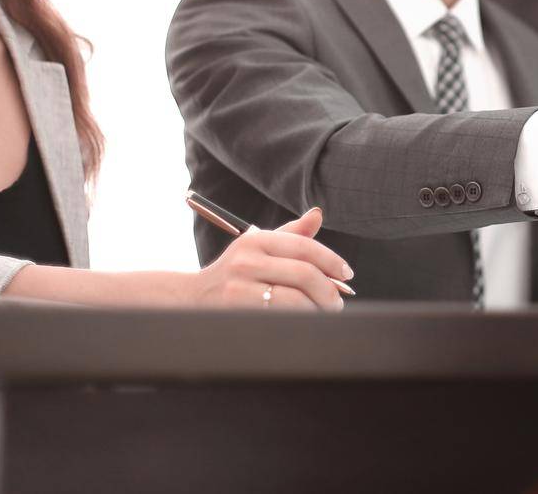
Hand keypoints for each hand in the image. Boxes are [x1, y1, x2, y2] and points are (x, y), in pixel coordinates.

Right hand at [190, 207, 352, 311]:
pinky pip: (279, 318)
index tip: (347, 274)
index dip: (332, 261)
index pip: (305, 247)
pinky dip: (299, 321)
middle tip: (338, 302)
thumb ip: (291, 235)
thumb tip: (317, 215)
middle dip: (329, 291)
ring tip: (323, 313)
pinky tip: (305, 322)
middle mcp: (246, 260)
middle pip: (304, 274)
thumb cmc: (234, 273)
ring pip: (295, 300)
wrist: (190, 298)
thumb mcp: (258, 248)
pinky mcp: (236, 311)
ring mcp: (239, 287)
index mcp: (256, 240)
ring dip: (316, 309)